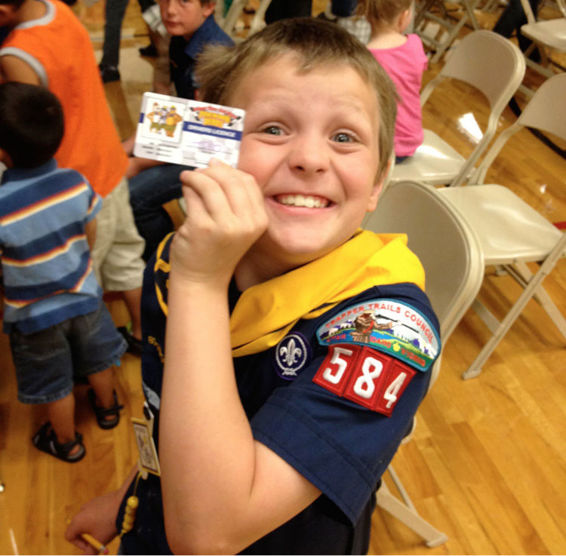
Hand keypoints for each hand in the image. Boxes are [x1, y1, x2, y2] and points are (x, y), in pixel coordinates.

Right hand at [65, 491, 120, 553]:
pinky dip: (100, 518)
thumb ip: (90, 551)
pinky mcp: (99, 499)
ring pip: (88, 520)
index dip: (78, 544)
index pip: (69, 536)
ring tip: (106, 530)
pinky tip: (110, 520)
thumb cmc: (109, 522)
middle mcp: (81, 511)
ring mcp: (90, 503)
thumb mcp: (100, 540)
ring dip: (94, 528)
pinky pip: (95, 512)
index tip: (90, 546)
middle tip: (98, 540)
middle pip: (78, 528)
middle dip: (87, 537)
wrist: (124, 502)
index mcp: (77, 521)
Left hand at [171, 159, 267, 286]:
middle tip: (198, 172)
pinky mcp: (202, 227)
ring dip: (195, 176)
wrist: (203, 279)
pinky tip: (184, 189)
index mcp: (259, 220)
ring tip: (187, 178)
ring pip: (210, 184)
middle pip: (230, 179)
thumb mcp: (237, 224)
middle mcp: (246, 223)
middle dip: (211, 170)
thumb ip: (234, 197)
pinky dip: (187, 188)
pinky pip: (194, 195)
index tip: (215, 168)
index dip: (230, 169)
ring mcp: (225, 226)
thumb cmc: (218, 248)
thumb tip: (216, 162)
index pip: (248, 181)